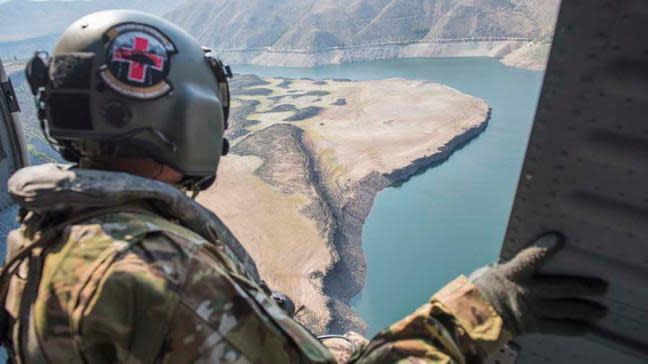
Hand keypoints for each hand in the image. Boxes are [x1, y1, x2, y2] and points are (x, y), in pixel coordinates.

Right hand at [470, 233, 607, 335]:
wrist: (471, 319)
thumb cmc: (480, 294)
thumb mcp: (493, 273)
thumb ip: (514, 267)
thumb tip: (531, 257)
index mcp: (512, 275)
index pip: (530, 258)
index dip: (545, 248)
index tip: (559, 239)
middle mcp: (525, 292)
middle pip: (559, 288)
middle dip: (583, 287)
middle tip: (602, 286)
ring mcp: (530, 310)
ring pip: (563, 308)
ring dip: (585, 309)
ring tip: (601, 310)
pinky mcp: (532, 325)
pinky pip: (557, 327)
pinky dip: (573, 328)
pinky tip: (587, 327)